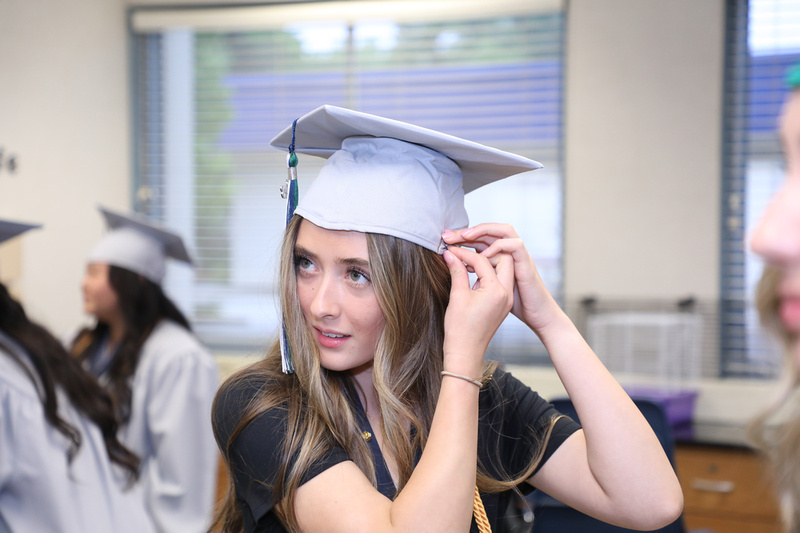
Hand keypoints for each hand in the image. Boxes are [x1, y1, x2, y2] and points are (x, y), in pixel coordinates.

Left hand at [442, 224, 560, 333]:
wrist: (538, 317)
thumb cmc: (515, 305)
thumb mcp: (482, 291)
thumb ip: (469, 276)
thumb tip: (452, 264)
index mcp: (498, 259)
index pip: (480, 241)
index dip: (463, 238)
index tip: (445, 241)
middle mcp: (509, 254)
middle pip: (490, 232)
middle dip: (469, 231)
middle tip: (448, 235)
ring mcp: (520, 257)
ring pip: (506, 231)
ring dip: (485, 230)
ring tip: (465, 236)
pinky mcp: (527, 264)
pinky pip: (516, 246)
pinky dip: (501, 245)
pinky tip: (485, 252)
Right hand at [442, 244, 513, 373]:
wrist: (466, 353)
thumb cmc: (460, 329)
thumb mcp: (457, 296)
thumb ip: (457, 271)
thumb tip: (450, 254)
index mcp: (497, 291)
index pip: (482, 260)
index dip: (464, 253)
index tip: (450, 249)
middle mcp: (506, 293)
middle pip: (503, 259)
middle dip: (484, 252)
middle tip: (465, 251)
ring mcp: (506, 299)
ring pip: (503, 269)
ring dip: (487, 262)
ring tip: (466, 261)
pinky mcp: (503, 304)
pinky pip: (500, 280)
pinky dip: (488, 273)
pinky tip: (472, 274)